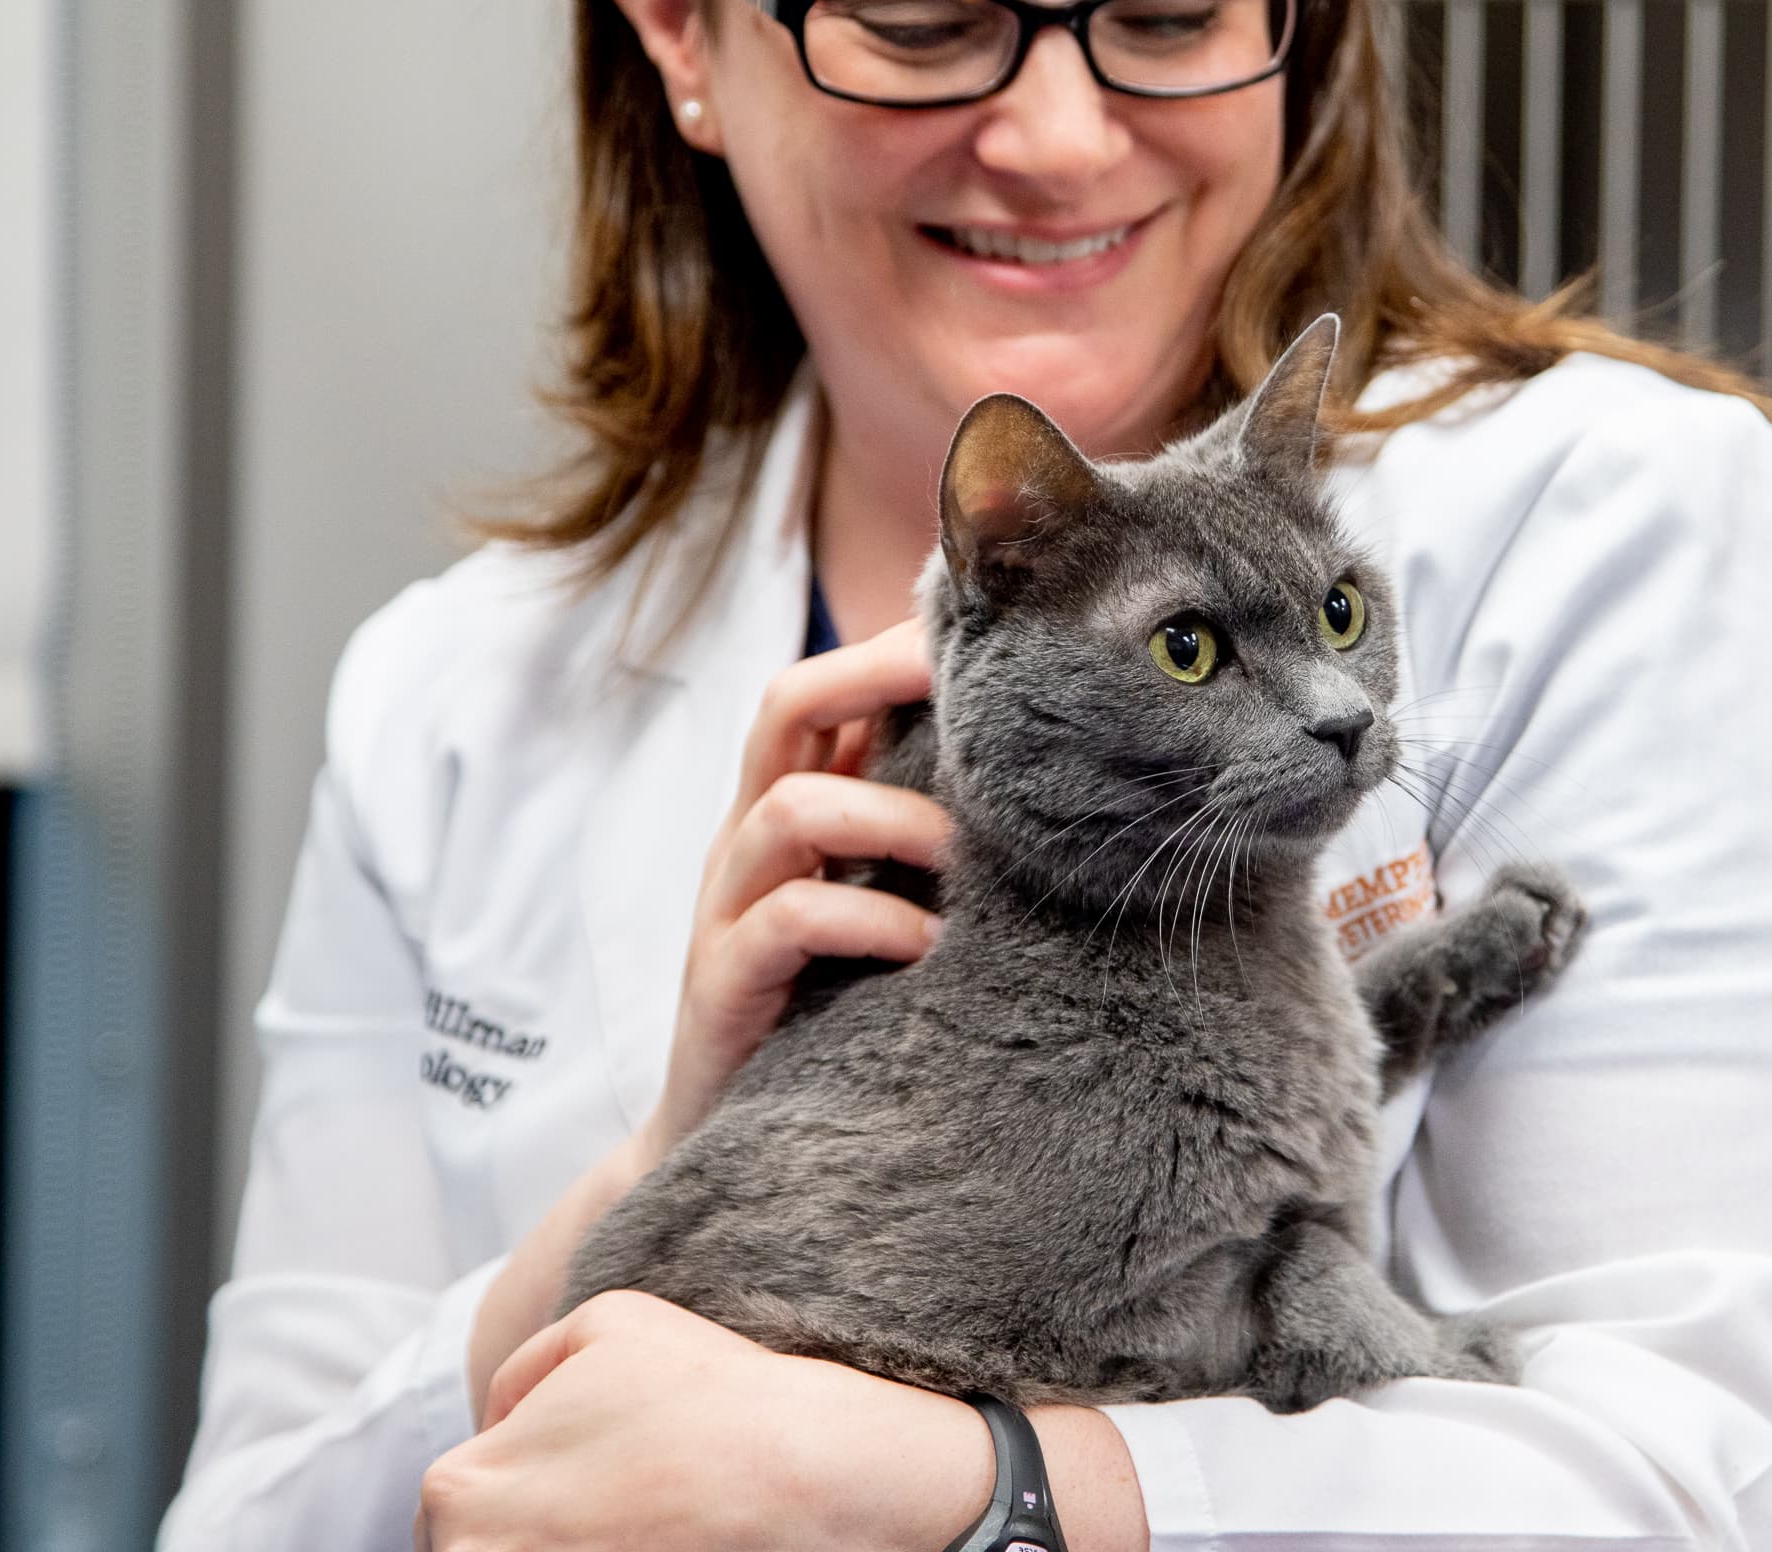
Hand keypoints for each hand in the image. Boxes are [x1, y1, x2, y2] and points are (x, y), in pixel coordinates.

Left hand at [422, 1292, 990, 1551]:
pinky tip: (658, 1542)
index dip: (524, 1484)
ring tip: (639, 1528)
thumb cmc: (708, 1398)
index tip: (589, 1480)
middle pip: (476, 1550)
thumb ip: (525, 1364)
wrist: (803, 1480)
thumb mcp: (605, 1322)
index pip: (453, 1505)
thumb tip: (499, 1418)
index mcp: (461, 1490)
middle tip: (615, 1506)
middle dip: (530, 1528)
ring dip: (564, 1545)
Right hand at [643, 618, 949, 1165]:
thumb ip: (932, 835)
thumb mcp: (884, 901)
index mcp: (789, 803)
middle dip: (879, 677)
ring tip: (970, 856)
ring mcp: (730, 906)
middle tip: (976, 692)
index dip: (893, 645)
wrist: (733, 1140)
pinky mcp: (724, 982)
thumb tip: (1046, 775)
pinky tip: (930, 947)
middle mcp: (750, 838)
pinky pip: (788, 919)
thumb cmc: (835, 1006)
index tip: (988, 632)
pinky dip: (869, 921)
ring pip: (790, 808)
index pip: (824, 685)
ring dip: (895, 820)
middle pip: (787, 704)